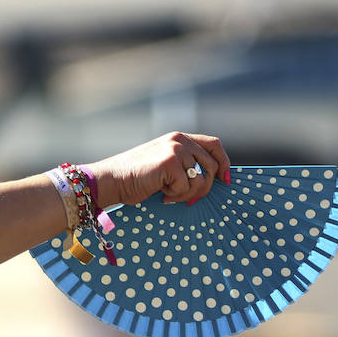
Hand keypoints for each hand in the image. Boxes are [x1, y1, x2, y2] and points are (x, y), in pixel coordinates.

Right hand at [89, 131, 229, 208]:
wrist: (113, 179)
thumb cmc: (136, 177)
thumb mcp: (165, 163)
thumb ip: (185, 163)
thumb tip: (213, 178)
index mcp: (179, 138)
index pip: (214, 145)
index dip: (224, 162)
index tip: (225, 179)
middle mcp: (179, 140)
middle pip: (212, 165)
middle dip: (205, 187)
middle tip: (189, 198)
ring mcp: (176, 149)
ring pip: (201, 179)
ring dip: (188, 193)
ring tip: (168, 195)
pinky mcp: (171, 162)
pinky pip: (187, 187)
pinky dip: (176, 196)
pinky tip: (161, 194)